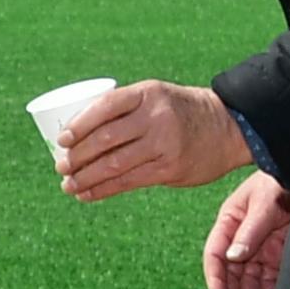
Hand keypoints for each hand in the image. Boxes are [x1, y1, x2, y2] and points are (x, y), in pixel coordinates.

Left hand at [59, 80, 249, 200]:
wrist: (228, 127)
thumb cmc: (179, 111)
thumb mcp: (155, 97)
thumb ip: (125, 110)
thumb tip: (79, 136)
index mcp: (147, 93)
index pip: (105, 107)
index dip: (79, 125)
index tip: (61, 140)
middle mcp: (156, 117)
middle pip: (106, 139)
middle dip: (78, 156)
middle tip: (61, 166)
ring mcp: (164, 144)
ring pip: (115, 164)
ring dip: (86, 177)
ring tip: (68, 184)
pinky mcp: (169, 168)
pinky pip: (129, 182)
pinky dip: (103, 190)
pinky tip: (87, 195)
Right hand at [204, 173, 289, 288]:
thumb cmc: (281, 182)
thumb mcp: (265, 203)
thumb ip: (250, 230)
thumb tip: (234, 258)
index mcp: (229, 222)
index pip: (215, 255)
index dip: (216, 279)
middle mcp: (241, 237)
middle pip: (230, 271)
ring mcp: (259, 245)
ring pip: (248, 277)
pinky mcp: (278, 252)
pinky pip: (269, 276)